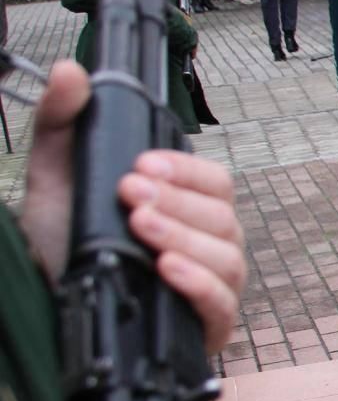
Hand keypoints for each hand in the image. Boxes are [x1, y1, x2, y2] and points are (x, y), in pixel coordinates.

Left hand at [22, 61, 246, 353]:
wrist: (46, 310)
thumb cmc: (64, 247)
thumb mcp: (56, 179)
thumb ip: (61, 122)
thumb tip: (69, 71)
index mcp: (188, 208)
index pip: (215, 181)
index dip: (185, 171)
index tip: (141, 165)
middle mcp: (210, 245)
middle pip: (223, 216)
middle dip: (176, 202)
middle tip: (130, 194)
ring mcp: (214, 288)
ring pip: (227, 256)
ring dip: (183, 237)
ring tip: (139, 227)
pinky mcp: (208, 329)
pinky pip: (223, 304)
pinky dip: (198, 283)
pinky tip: (167, 269)